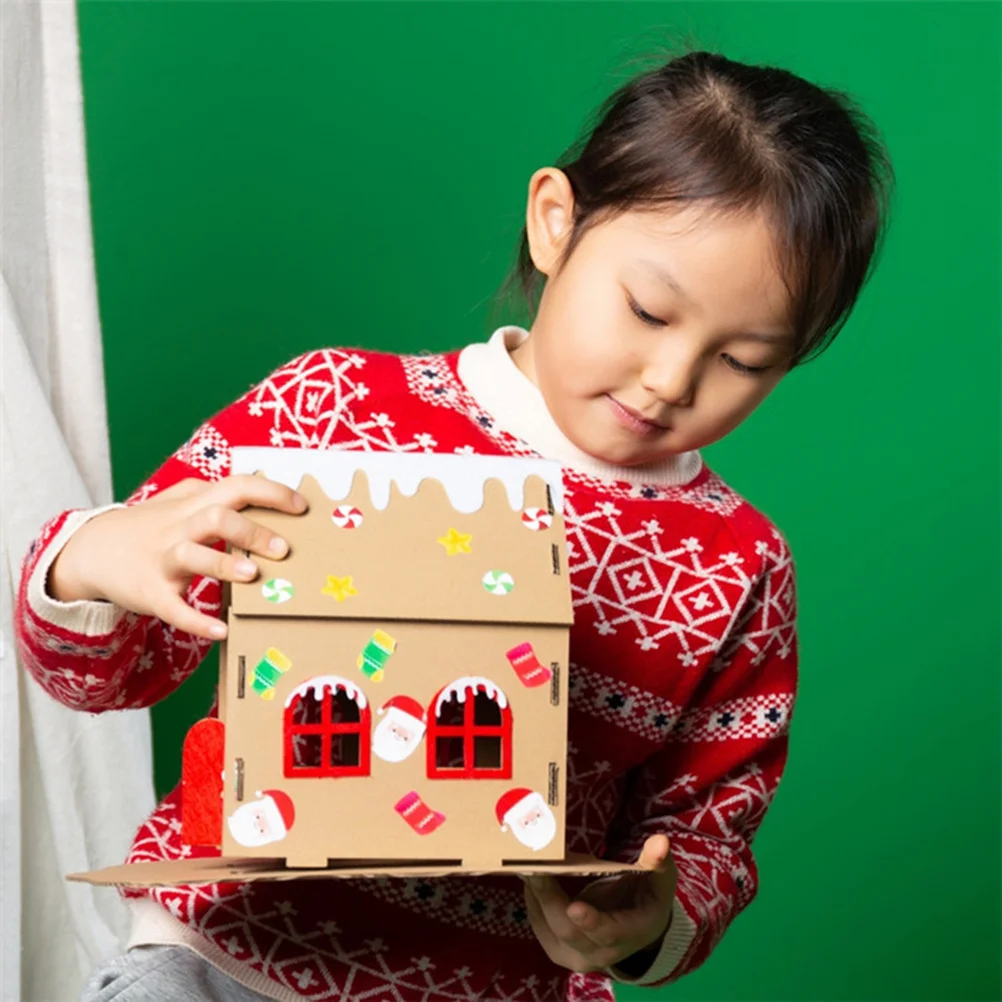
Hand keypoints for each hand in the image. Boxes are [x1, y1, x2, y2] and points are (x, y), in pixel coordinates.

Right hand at [48, 476, 306, 638]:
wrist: (90, 550)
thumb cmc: (150, 525)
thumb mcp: (179, 501)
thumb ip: (215, 495)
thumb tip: (264, 491)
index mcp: (193, 505)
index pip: (236, 487)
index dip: (271, 493)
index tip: (301, 507)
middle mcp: (180, 527)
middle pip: (217, 517)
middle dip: (252, 530)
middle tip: (284, 548)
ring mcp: (163, 560)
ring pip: (194, 555)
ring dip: (224, 564)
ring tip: (254, 574)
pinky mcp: (150, 593)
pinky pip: (173, 607)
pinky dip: (196, 620)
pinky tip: (221, 630)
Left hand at [523, 834, 676, 975]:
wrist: (636, 928)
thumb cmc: (648, 898)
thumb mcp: (660, 880)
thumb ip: (657, 862)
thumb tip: (661, 841)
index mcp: (629, 934)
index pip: (609, 933)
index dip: (592, 922)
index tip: (575, 908)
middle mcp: (601, 953)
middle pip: (568, 929)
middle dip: (549, 897)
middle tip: (533, 867)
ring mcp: (576, 955)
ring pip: (548, 928)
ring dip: (536, 896)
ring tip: (526, 866)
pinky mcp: (557, 949)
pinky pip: (539, 925)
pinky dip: (533, 901)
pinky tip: (530, 878)